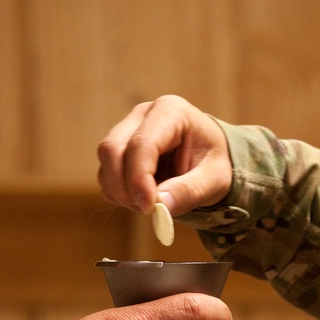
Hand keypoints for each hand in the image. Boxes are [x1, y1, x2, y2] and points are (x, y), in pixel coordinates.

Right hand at [97, 95, 232, 216]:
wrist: (209, 160)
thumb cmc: (213, 163)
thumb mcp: (214, 179)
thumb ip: (189, 191)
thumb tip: (160, 206)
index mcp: (170, 111)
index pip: (141, 143)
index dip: (139, 178)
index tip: (149, 206)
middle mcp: (142, 115)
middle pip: (112, 149)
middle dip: (124, 185)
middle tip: (146, 208)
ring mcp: (126, 130)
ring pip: (106, 163)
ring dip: (121, 191)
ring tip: (151, 203)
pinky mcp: (118, 150)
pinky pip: (106, 175)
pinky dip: (119, 193)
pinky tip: (143, 197)